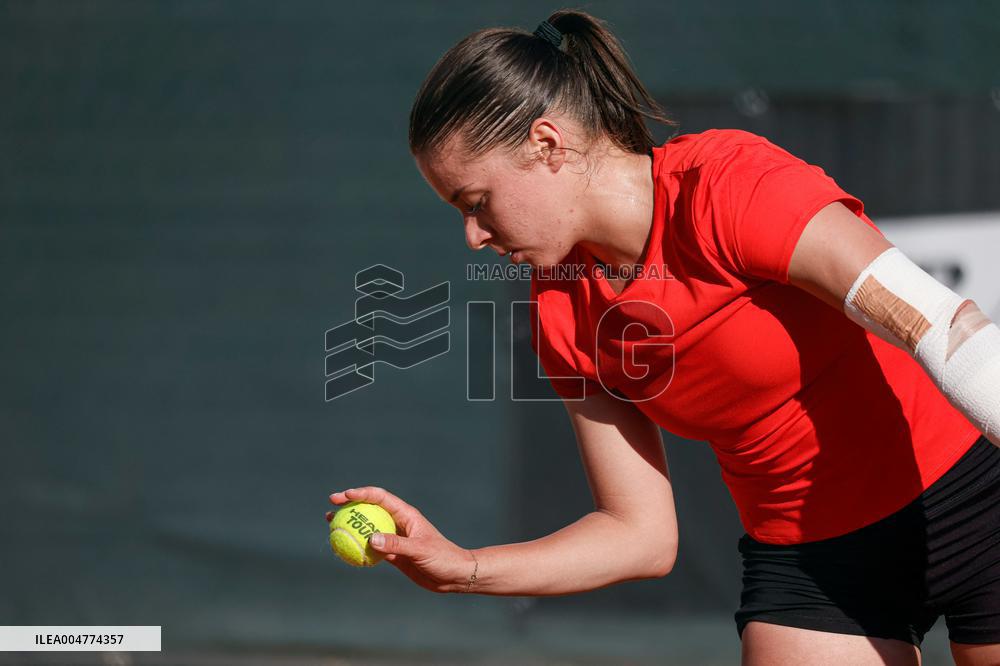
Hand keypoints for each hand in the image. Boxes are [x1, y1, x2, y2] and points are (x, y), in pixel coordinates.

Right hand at [327, 487, 476, 593]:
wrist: (454, 576)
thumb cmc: (442, 558)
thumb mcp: (420, 550)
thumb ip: (396, 545)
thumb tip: (370, 539)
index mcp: (406, 515)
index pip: (380, 498)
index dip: (361, 494)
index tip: (344, 496)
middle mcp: (398, 523)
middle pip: (370, 509)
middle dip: (350, 505)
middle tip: (330, 506)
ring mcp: (395, 538)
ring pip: (367, 528)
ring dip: (350, 526)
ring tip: (330, 525)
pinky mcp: (393, 554)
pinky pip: (371, 548)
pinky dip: (358, 547)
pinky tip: (344, 550)